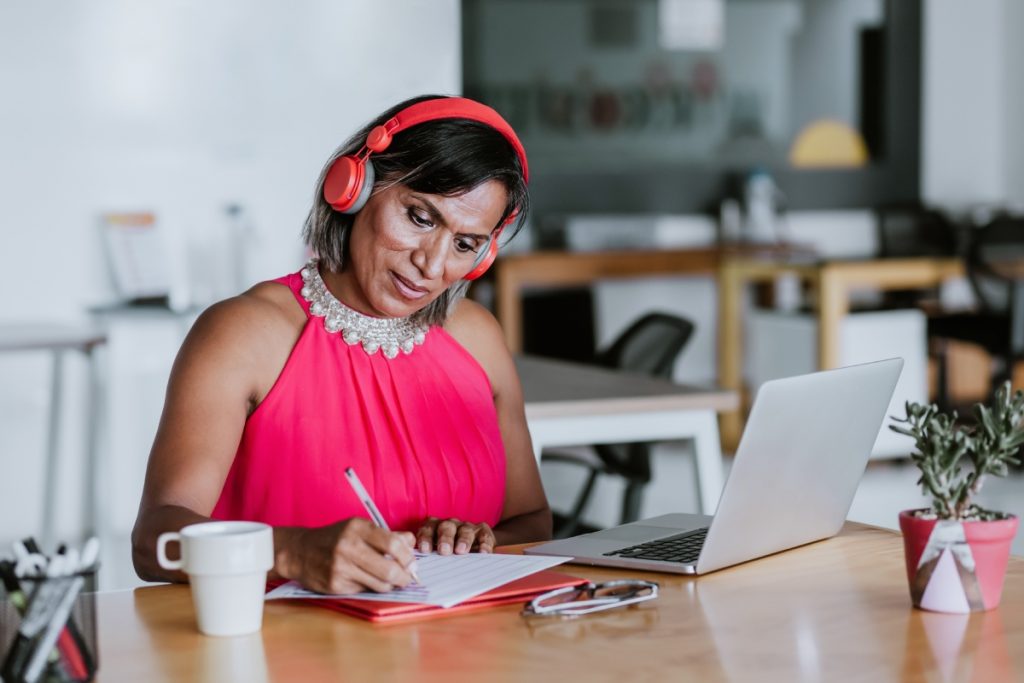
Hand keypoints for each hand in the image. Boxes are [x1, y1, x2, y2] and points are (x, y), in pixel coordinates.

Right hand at [282, 518, 416, 593]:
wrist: (300, 551)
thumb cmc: (335, 538)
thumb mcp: (359, 528)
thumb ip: (386, 535)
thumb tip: (411, 542)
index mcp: (357, 528)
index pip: (393, 544)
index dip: (408, 556)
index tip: (412, 562)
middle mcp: (348, 547)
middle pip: (389, 569)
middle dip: (404, 577)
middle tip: (408, 578)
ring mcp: (340, 568)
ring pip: (380, 584)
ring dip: (391, 585)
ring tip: (392, 581)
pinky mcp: (335, 585)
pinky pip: (364, 590)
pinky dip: (372, 587)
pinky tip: (368, 581)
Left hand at [415, 517, 495, 554]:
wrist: (473, 549)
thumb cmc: (448, 556)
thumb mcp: (438, 556)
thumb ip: (430, 559)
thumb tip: (419, 573)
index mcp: (435, 528)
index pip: (428, 528)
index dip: (426, 538)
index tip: (425, 550)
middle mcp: (451, 525)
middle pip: (446, 527)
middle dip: (445, 538)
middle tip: (444, 551)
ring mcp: (467, 527)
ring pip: (465, 530)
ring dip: (463, 540)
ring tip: (461, 552)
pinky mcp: (483, 531)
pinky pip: (484, 535)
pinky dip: (484, 544)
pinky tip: (483, 553)